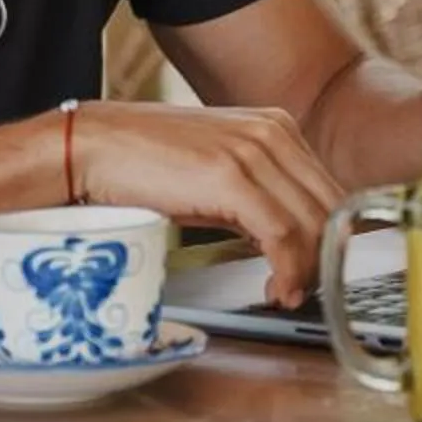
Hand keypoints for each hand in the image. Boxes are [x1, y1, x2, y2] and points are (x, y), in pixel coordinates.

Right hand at [70, 101, 346, 307]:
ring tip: (286, 294)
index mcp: (275, 127)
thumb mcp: (216, 173)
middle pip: (329, 207)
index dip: (330, 238)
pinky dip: (288, 270)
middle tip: (304, 290)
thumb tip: (286, 240)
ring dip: (308, 271)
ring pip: (312, 223)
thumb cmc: (145, 164)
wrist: (92, 147)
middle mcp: (272, 133)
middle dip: (324, 258)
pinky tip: (277, 289)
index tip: (318, 271)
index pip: (329, 189)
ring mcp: (254, 151)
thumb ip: (257, 195)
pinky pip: (282, 234)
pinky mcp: (233, 178)